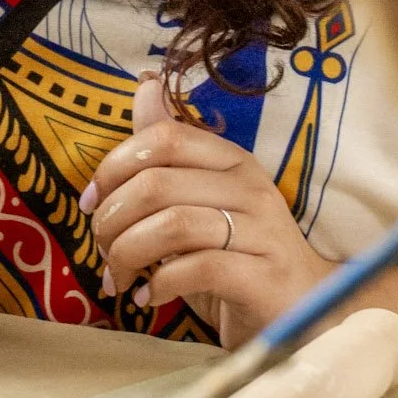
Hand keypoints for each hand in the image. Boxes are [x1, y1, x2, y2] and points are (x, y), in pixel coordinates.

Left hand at [87, 75, 334, 346]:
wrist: (306, 314)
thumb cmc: (239, 257)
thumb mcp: (198, 201)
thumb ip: (168, 153)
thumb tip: (145, 84)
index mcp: (232, 160)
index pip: (163, 138)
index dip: (114, 167)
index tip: (91, 202)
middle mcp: (251, 188)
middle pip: (157, 184)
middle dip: (112, 219)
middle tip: (102, 251)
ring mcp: (263, 232)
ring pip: (173, 225)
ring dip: (129, 254)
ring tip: (119, 277)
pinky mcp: (265, 277)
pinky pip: (199, 269)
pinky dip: (160, 285)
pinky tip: (148, 298)